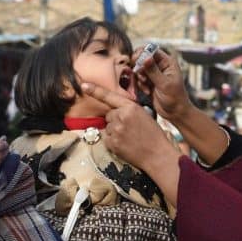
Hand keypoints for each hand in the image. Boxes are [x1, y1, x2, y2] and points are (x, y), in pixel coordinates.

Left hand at [82, 82, 181, 204]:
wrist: (157, 154)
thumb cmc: (153, 135)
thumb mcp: (144, 115)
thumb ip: (128, 110)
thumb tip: (115, 112)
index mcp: (131, 107)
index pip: (110, 97)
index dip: (95, 90)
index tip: (84, 86)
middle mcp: (121, 116)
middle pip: (109, 115)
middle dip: (116, 120)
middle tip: (130, 129)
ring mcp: (116, 130)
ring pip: (108, 127)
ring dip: (115, 132)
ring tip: (129, 138)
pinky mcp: (112, 143)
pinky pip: (107, 138)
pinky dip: (114, 142)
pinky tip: (125, 144)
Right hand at [133, 48, 192, 122]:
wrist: (175, 113)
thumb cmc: (175, 98)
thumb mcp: (164, 84)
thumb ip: (153, 71)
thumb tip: (146, 57)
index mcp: (167, 62)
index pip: (152, 50)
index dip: (142, 53)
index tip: (136, 60)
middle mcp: (160, 66)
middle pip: (143, 58)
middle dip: (139, 66)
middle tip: (140, 74)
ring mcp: (154, 74)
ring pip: (139, 69)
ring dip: (140, 77)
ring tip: (146, 85)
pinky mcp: (149, 82)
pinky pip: (139, 79)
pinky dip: (140, 85)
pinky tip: (147, 92)